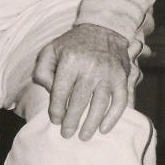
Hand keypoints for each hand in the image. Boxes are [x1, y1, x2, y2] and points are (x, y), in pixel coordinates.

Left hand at [33, 23, 129, 139]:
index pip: (60, 93)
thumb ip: (42, 71)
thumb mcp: (50, 50)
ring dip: (91, 124)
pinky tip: (104, 129)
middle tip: (67, 134)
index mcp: (70, 60)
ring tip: (83, 136)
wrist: (103, 28)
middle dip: (71, 122)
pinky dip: (113, 118)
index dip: (56, 110)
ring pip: (99, 105)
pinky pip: (120, 101)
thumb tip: (50, 92)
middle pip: (79, 102)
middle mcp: (90, 67)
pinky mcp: (122, 77)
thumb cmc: (72, 44)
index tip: (55, 120)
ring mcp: (108, 73)